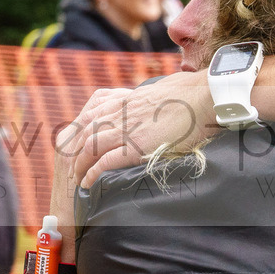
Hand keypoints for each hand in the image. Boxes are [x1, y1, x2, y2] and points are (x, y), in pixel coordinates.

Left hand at [57, 72, 217, 187]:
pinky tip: (88, 183)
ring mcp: (126, 128)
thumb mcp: (160, 91)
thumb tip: (156, 104)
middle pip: (83, 132)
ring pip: (88, 147)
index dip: (79, 134)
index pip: (89, 116)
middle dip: (73, 152)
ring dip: (79, 165)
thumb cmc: (190, 94)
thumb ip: (148, 100)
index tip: (77, 147)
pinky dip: (92, 173)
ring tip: (76, 179)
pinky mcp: (135, 145)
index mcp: (124, 100)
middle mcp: (119, 113)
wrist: (203, 97)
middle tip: (71, 168)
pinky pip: (104, 161)